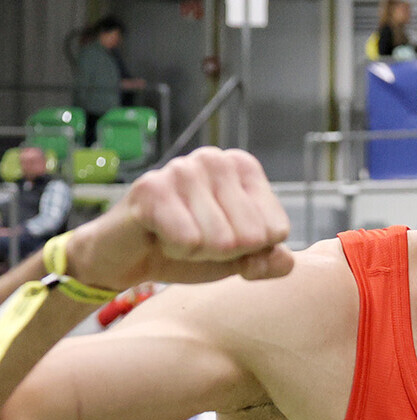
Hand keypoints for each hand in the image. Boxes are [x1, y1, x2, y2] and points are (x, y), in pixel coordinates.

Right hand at [66, 147, 295, 291]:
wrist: (130, 255)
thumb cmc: (192, 248)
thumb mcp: (242, 258)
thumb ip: (272, 260)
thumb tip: (283, 261)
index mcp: (243, 167)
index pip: (277, 231)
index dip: (252, 250)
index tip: (223, 237)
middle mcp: (215, 159)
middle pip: (251, 237)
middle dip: (225, 252)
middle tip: (196, 239)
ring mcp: (182, 170)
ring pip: (222, 242)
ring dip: (198, 252)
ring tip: (177, 235)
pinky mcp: (151, 189)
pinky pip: (189, 242)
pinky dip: (176, 251)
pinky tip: (158, 235)